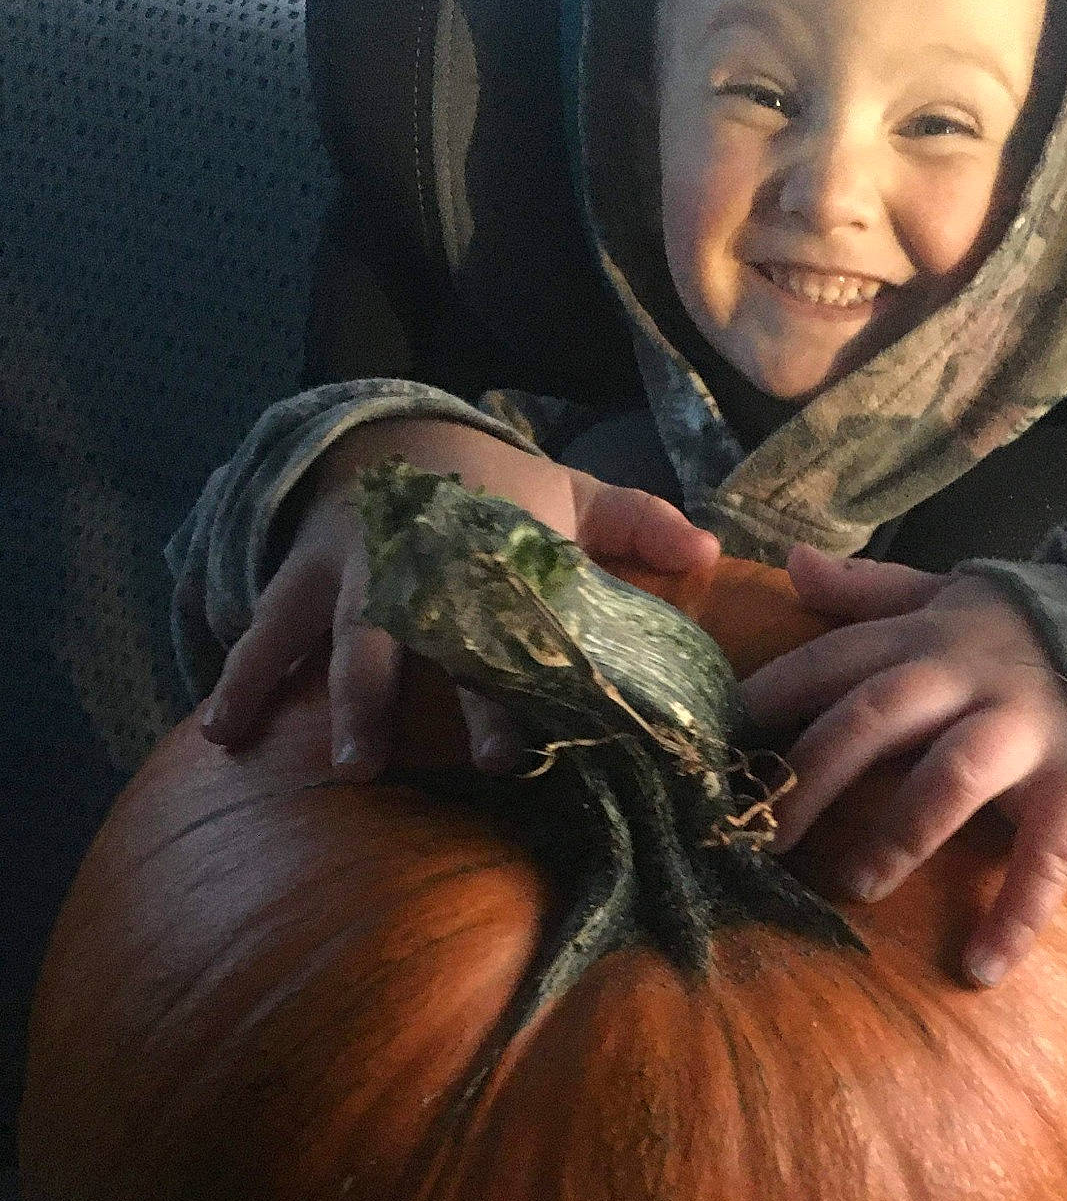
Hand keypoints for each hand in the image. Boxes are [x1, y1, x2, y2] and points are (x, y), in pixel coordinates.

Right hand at [201, 421, 718, 777]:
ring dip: (325, 698)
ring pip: (328, 635)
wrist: (388, 435)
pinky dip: (239, 681)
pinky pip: (261, 631)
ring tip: (335, 765)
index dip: (516, 683)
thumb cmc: (491, 489)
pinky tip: (222, 738)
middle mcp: (410, 566)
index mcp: (481, 551)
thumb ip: (633, 524)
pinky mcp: (295, 580)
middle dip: (409, 698)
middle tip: (416, 762)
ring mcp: (346, 573)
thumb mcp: (563, 492)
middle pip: (408, 637)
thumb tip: (710, 551)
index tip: (524, 748)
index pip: (506, 622)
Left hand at [739, 545, 1066, 986]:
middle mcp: (970, 679)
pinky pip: (1048, 855)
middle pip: (876, 715)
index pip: (833, 662)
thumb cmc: (1015, 636)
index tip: (714, 747)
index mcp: (925, 637)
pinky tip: (981, 968)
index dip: (771, 699)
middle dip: (813, 773)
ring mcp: (1026, 734)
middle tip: (763, 837)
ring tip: (858, 886)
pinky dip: (1017, 913)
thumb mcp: (946, 598)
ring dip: (900, 832)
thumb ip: (867, 591)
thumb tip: (792, 562)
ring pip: (953, 776)